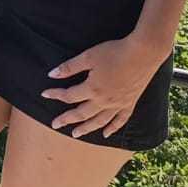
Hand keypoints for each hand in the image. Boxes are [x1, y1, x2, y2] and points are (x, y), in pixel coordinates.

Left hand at [41, 33, 167, 138]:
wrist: (143, 53)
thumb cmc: (114, 52)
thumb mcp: (88, 56)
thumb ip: (70, 67)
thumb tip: (52, 74)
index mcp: (92, 89)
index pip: (69, 96)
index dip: (55, 94)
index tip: (44, 94)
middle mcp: (104, 101)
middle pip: (82, 113)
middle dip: (67, 119)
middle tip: (55, 125)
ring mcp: (118, 104)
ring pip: (99, 121)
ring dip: (86, 128)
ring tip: (76, 134)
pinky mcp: (130, 103)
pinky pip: (120, 121)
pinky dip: (112, 128)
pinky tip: (107, 134)